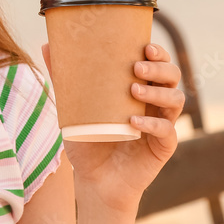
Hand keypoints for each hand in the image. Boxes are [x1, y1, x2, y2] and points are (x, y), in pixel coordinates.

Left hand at [41, 42, 184, 213]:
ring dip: (157, 91)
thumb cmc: (87, 140)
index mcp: (141, 88)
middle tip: (136, 67)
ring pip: (176, 100)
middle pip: (172, 76)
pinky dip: (153, 123)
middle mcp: (156, 103)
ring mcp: (162, 124)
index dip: (158, 53)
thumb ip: (63, 77)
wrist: (94, 179)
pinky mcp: (163, 147)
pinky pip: (168, 131)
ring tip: (133, 90)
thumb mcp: (72, 106)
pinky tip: (134, 121)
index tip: (145, 46)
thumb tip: (47, 44)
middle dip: (159, 68)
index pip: (159, 63)